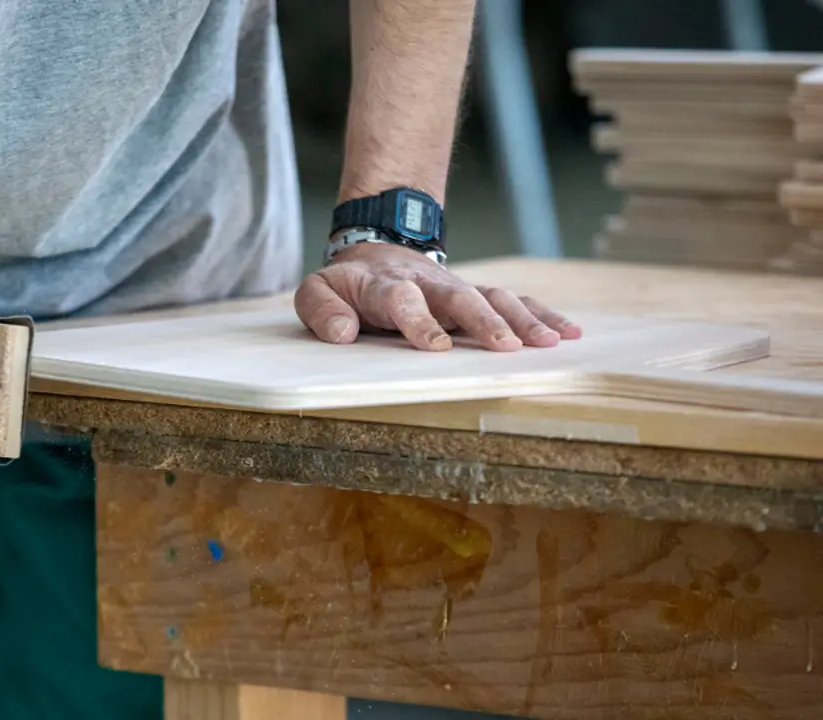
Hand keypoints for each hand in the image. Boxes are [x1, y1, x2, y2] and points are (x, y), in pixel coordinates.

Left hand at [294, 243, 581, 350]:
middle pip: (459, 297)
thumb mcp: (317, 292)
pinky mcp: (477, 295)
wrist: (377, 251)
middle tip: (507, 347)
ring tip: (550, 342)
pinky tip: (569, 333)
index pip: (401, 300)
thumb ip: (321, 311)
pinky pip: (513, 300)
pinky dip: (542, 314)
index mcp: (385, 285)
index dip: (419, 321)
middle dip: (484, 321)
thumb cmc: (347, 285)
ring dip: (523, 319)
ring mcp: (456, 288)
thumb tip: (342, 333)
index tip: (437, 347)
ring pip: (494, 297)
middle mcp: (427, 283)